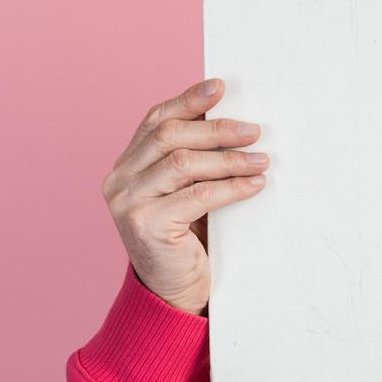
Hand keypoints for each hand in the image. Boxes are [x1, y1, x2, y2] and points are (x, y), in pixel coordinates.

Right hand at [100, 79, 270, 314]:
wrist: (174, 294)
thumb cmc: (187, 241)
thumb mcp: (186, 194)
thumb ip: (194, 163)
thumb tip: (234, 124)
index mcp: (126, 166)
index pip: (155, 121)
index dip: (188, 101)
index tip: (220, 86)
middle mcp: (119, 180)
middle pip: (170, 137)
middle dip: (216, 129)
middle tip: (254, 131)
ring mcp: (128, 203)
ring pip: (182, 164)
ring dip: (229, 159)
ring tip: (261, 159)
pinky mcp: (146, 226)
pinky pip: (196, 196)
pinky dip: (230, 187)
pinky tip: (254, 184)